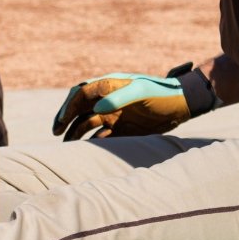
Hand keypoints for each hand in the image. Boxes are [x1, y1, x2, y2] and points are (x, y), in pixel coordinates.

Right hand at [51, 70, 188, 140]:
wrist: (182, 105)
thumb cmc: (162, 94)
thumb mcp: (142, 91)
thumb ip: (120, 96)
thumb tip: (98, 108)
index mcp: (109, 86)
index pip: (81, 94)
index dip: (69, 106)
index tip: (61, 121)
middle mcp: (107, 100)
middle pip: (79, 109)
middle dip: (65, 119)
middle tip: (55, 133)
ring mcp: (114, 115)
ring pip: (87, 124)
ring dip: (75, 133)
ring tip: (66, 146)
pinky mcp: (122, 129)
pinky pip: (101, 137)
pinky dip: (92, 144)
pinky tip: (86, 153)